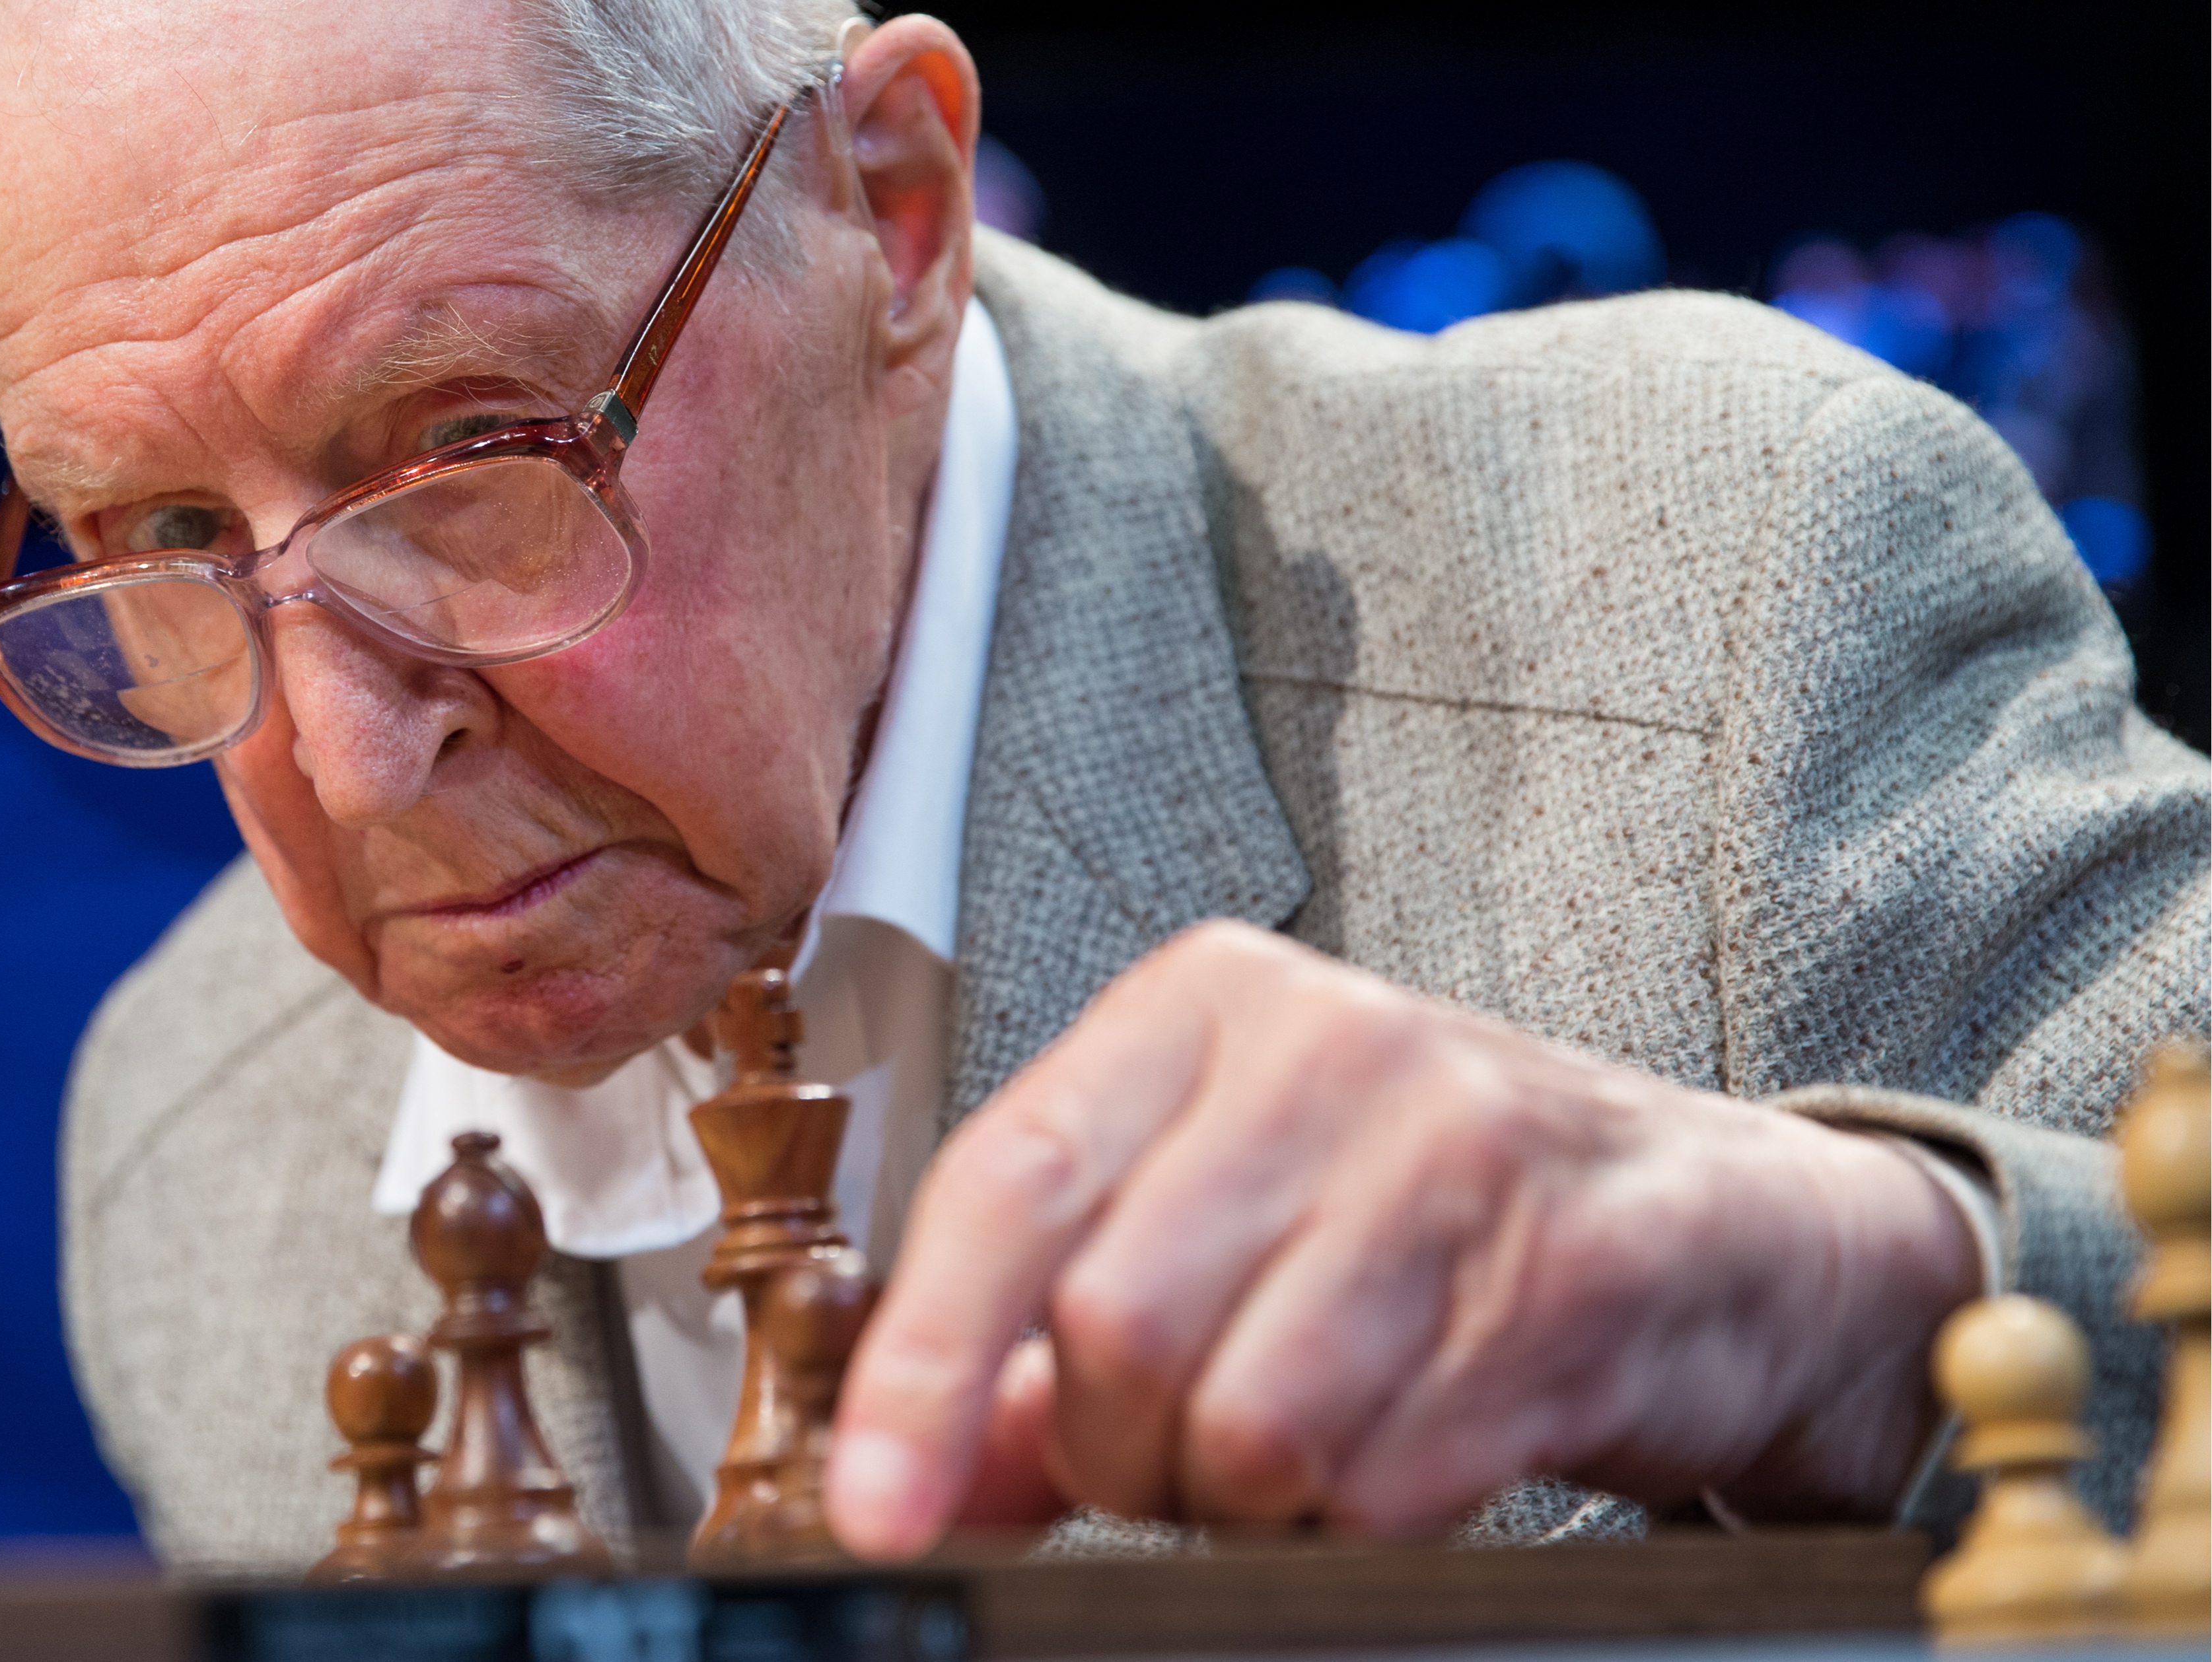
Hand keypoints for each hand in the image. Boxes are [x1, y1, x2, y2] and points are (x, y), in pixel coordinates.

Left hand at [825, 922, 1978, 1556]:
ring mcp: (1462, 1147)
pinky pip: (1389, 1478)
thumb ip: (1043, 1352)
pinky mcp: (1578, 1272)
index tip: (877, 1508)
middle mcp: (1326, 1044)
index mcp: (1203, 1007)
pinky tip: (1405, 1451)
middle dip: (1123, 1453)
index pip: (1009, 1180)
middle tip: (1180, 1457)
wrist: (1713, 1228)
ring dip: (1245, 1498)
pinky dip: (1365, 1518)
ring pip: (1248, 1420)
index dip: (921, 1362)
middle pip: (1119, 1325)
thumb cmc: (1424, 1216)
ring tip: (1302, 1447)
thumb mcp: (1219, 1225)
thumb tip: (913, 1479)